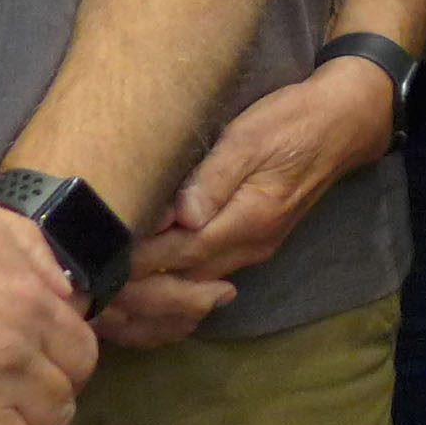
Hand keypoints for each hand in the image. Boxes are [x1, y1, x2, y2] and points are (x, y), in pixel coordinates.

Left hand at [91, 62, 397, 349]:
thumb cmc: (293, 121)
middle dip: (132, 292)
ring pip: (192, 293)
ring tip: (102, 304)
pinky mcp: (251, 247)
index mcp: (247, 220)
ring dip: (149, 303)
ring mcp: (252, 252)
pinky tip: (143, 297)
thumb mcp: (252, 135)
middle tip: (81, 291)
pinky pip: (204, 284)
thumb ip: (214, 176)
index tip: (89, 263)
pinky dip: (172, 297)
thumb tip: (177, 215)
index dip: (132, 262)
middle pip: (181, 287)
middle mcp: (249, 247)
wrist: (344, 124)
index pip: (176, 254)